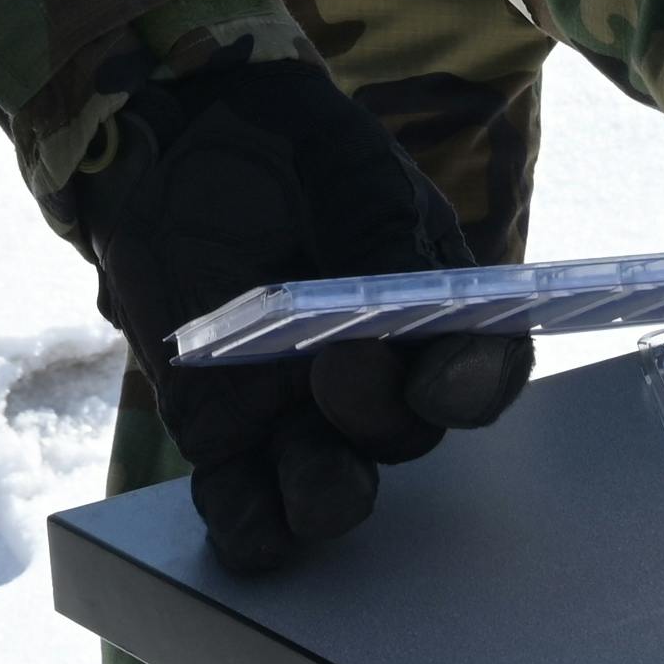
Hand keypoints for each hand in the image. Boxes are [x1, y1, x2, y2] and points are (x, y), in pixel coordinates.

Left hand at [60, 57, 532, 574]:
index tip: (442, 381)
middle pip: (403, 431)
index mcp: (429, 312)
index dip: (475, 385)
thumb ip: (387, 243)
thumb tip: (408, 303)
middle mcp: (375, 374)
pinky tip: (250, 528)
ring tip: (307, 472)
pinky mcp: (222, 429)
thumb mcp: (355, 177)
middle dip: (381, 415)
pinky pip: (243, 500)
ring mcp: (298, 408)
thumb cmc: (290, 151)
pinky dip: (249, 526)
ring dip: (329, 495)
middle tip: (342, 368)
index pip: (479, 366)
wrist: (183, 136)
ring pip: (332, 485)